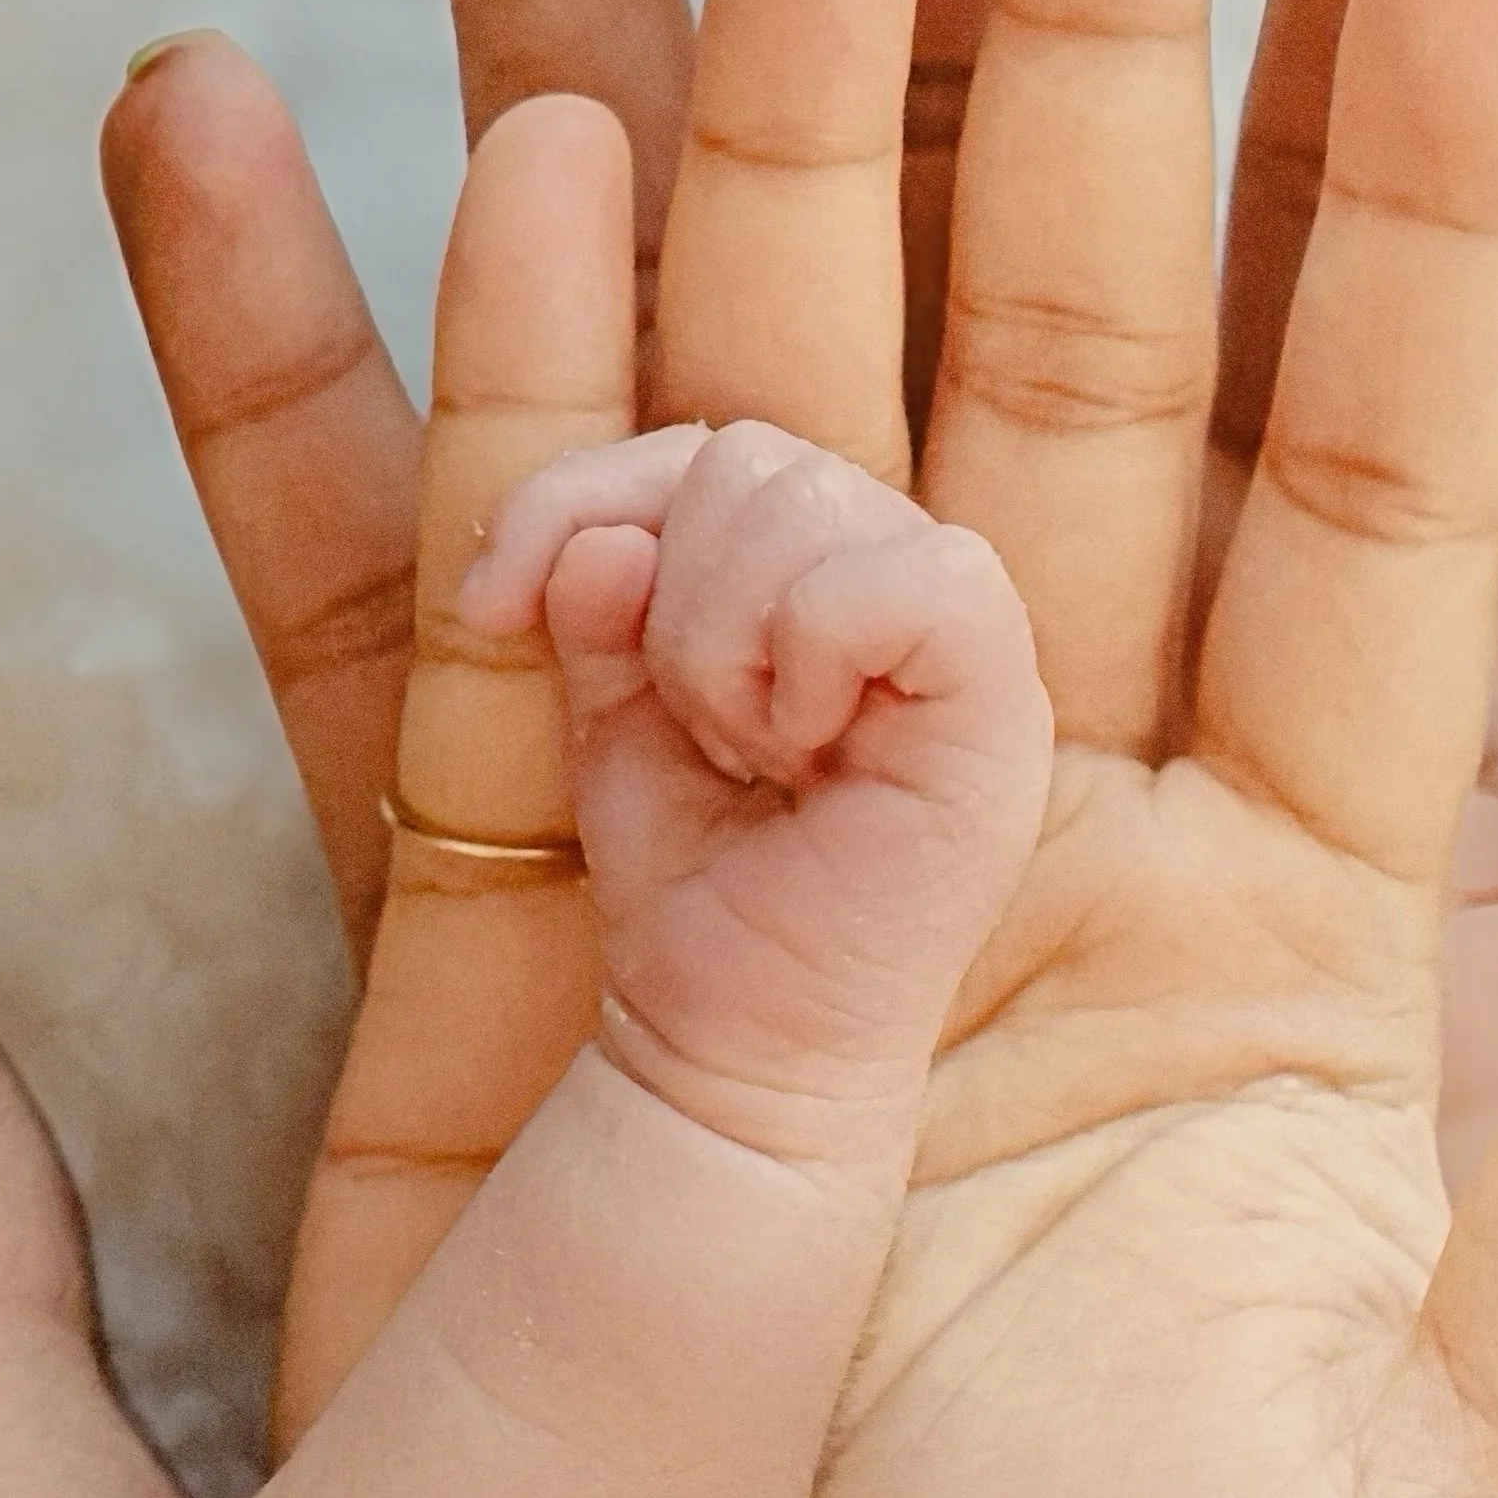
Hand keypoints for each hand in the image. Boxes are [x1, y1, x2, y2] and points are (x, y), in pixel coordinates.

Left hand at [465, 415, 1050, 1138]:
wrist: (729, 1049)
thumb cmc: (693, 887)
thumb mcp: (610, 695)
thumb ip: (600, 577)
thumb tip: (611, 538)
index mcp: (834, 569)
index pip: (709, 448)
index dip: (580, 496)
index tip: (494, 606)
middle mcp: (915, 584)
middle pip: (754, 458)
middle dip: (665, 589)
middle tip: (691, 727)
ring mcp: (971, 640)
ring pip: (811, 499)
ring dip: (720, 637)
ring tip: (745, 748)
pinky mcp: (1002, 707)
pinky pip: (910, 578)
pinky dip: (812, 649)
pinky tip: (801, 748)